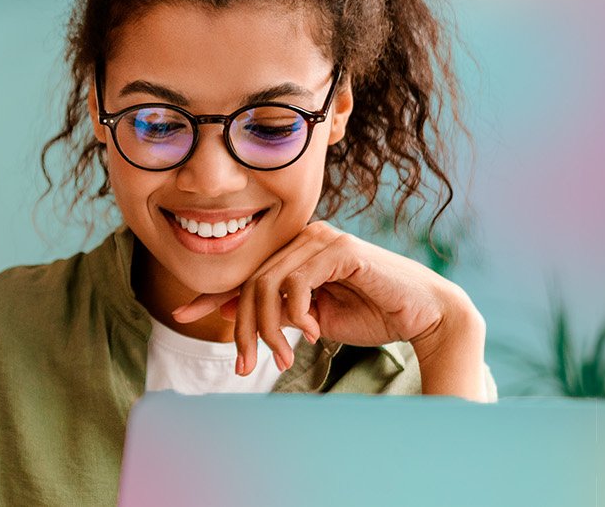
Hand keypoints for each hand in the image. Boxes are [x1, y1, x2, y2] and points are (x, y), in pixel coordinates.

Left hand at [171, 219, 481, 381]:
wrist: (423, 315)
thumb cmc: (371, 315)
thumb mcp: (312, 320)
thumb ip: (277, 314)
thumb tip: (230, 314)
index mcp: (296, 253)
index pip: (247, 274)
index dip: (212, 295)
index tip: (181, 313)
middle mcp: (304, 239)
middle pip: (251, 283)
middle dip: (244, 330)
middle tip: (246, 365)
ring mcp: (321, 239)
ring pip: (267, 284)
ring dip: (269, 328)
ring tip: (284, 356)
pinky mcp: (339, 248)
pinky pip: (296, 282)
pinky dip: (296, 312)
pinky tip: (311, 332)